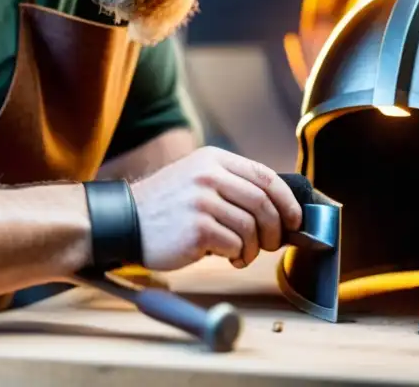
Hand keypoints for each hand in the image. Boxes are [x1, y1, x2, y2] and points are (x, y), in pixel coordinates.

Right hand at [129, 146, 302, 271]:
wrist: (124, 222)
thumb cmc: (167, 207)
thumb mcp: (197, 180)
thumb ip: (232, 186)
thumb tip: (278, 210)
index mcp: (214, 160)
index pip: (265, 176)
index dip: (287, 200)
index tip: (294, 219)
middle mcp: (209, 175)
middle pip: (263, 203)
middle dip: (275, 228)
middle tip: (271, 244)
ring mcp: (202, 201)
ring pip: (251, 228)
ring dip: (253, 248)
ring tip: (241, 254)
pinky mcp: (197, 228)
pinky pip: (234, 245)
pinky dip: (237, 256)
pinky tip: (226, 258)